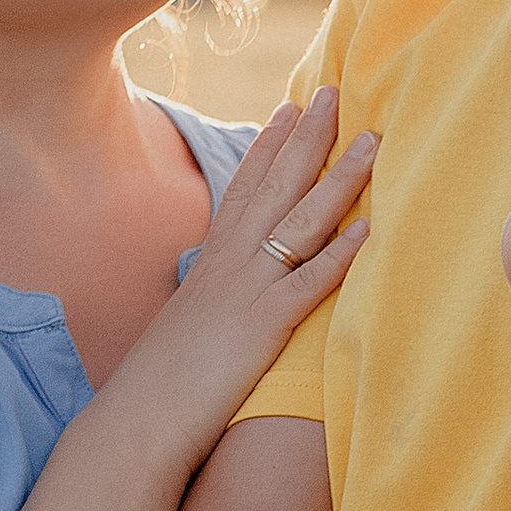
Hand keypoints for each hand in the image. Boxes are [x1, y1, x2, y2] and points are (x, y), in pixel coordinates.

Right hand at [141, 89, 372, 438]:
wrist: (139, 419)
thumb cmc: (162, 382)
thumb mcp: (187, 324)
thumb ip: (211, 298)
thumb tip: (224, 290)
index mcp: (211, 261)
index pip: (245, 189)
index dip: (270, 146)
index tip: (293, 107)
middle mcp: (229, 264)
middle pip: (275, 187)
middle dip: (308, 137)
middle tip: (334, 92)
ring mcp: (247, 292)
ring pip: (300, 222)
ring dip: (339, 179)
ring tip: (371, 141)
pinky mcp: (262, 328)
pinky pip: (309, 284)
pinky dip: (341, 255)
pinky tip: (371, 229)